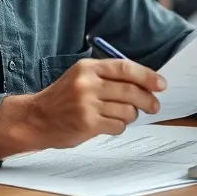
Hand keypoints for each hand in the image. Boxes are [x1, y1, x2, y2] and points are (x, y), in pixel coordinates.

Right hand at [0, 59, 165, 157]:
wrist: (36, 118)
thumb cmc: (62, 99)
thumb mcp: (80, 78)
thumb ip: (107, 77)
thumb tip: (143, 83)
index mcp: (88, 68)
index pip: (125, 68)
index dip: (147, 76)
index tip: (161, 84)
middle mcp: (87, 84)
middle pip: (131, 91)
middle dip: (148, 100)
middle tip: (153, 106)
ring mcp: (87, 104)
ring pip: (127, 110)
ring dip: (130, 115)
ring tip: (122, 115)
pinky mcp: (87, 124)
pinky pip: (117, 126)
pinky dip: (119, 127)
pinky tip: (108, 124)